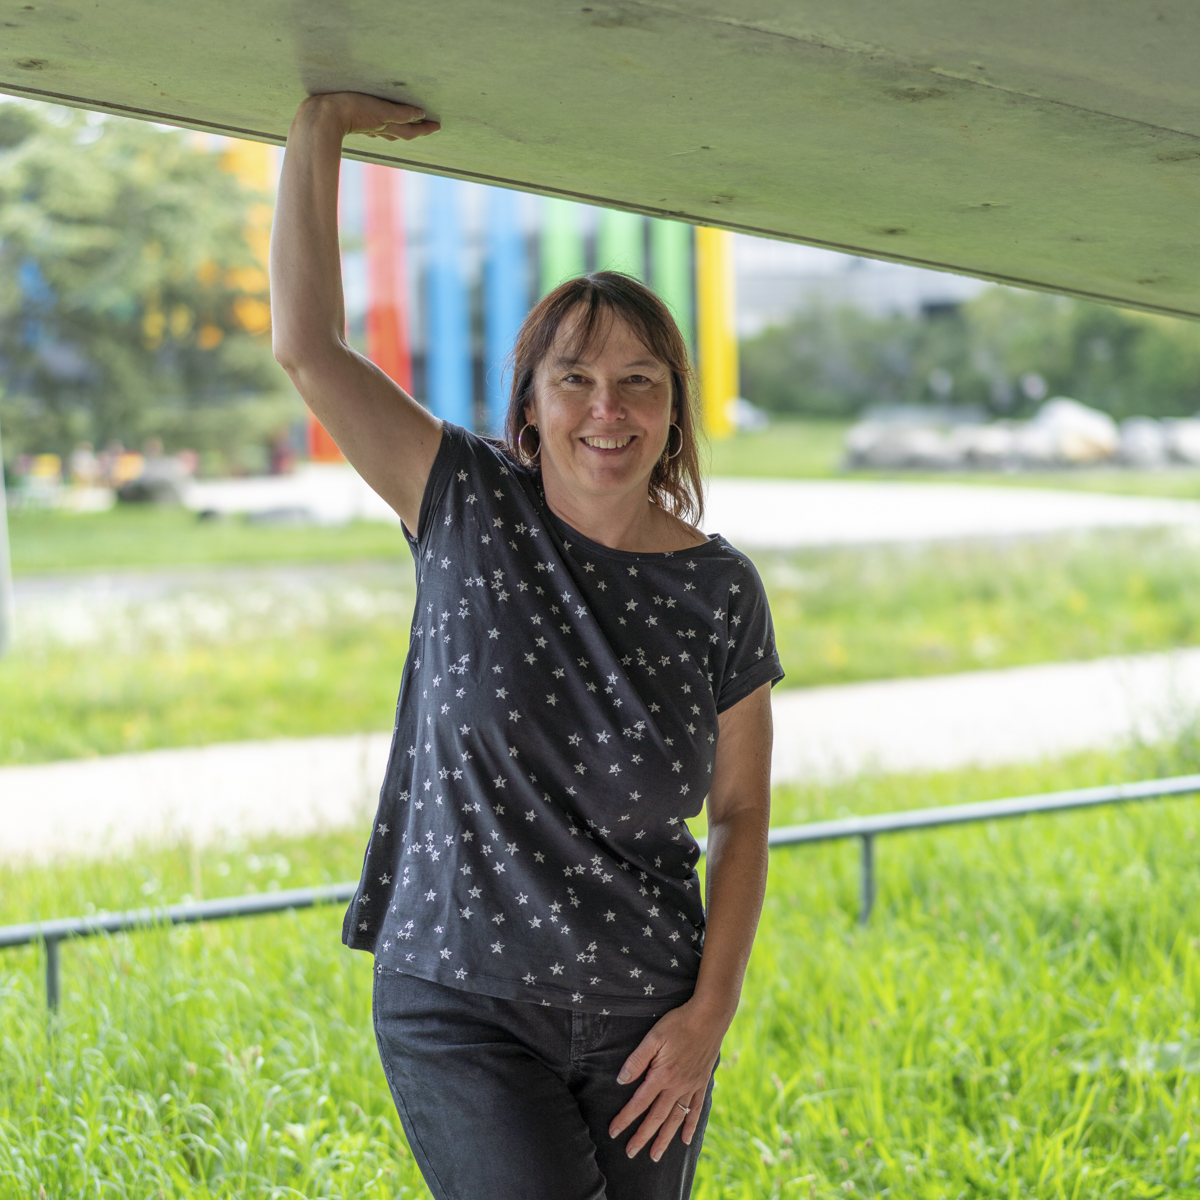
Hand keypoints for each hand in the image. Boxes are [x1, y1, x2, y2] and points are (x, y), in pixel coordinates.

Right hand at [299, 91, 439, 141]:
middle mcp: (378, 129)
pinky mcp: (354, 121)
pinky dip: (382, 124)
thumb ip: (400, 113)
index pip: (411, 130)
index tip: (438, 126)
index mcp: (386, 126)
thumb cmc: (351, 111)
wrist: (320, 117)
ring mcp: (367, 127)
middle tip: (425, 125)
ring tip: (406, 123)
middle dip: (414, 129)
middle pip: (402, 131)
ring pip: (389, 130)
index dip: (424, 129)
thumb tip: (419, 114)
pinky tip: (377, 122)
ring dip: (399, 127)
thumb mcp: (380, 110)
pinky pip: (375, 125)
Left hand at [608, 999, 725, 1161]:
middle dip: (642, 1137)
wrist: (710, 1016)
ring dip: (664, 1139)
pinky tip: (684, 1140)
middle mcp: (677, 1086)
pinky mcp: (702, 1082)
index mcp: (662, 1075)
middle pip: (657, 1117)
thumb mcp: (654, 1037)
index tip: (613, 1132)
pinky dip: (690, 1126)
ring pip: (675, 1119)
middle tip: (630, 1153)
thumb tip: (621, 1080)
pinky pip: (695, 1109)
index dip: (625, 1119)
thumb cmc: (679, 1023)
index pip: (639, 1103)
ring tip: (655, 1156)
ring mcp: (691, 1086)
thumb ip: (637, 1060)